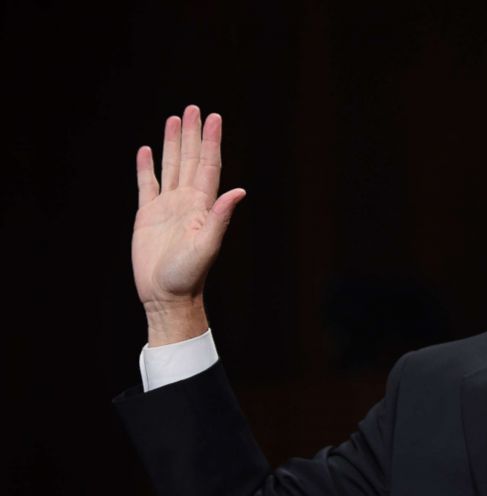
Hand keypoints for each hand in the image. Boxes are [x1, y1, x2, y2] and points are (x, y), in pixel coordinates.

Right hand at [132, 105, 245, 344]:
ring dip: (172, 143)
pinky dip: (146, 167)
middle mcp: (187, 201)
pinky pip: (147, 185)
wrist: (167, 296)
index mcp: (202, 205)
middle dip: (192, 134)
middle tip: (194, 108)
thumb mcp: (207, 245)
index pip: (207, 165)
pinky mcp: (147, 216)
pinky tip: (146, 150)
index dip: (211, 141)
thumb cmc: (190, 275)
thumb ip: (221, 217)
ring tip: (173, 119)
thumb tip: (239, 192)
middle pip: (189, 159)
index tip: (214, 117)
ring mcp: (167, 207)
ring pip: (170, 167)